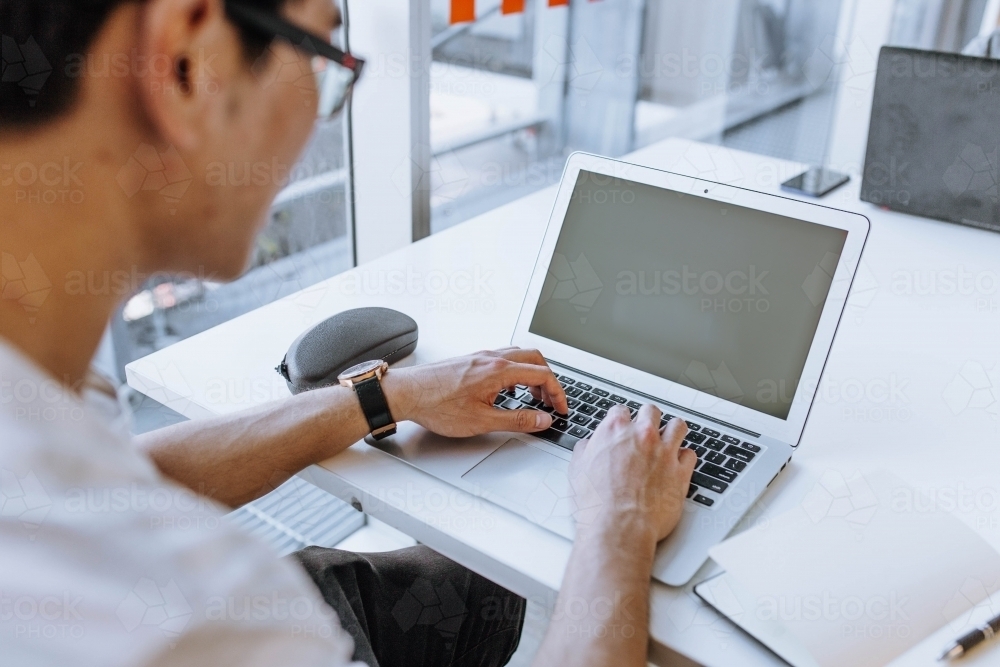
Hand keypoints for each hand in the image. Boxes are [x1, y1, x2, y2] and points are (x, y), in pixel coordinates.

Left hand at [385, 347, 567, 437]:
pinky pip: (503, 358)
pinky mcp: (470, 361)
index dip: (558, 393)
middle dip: (548, 379)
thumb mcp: (482, 421)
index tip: (561, 408)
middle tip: (551, 401)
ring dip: (532, 373)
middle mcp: (491, 358)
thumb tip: (542, 420)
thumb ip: (517, 420)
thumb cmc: (436, 405)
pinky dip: (516, 371)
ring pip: (518, 356)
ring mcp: (480, 357)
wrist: (406, 393)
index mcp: (498, 370)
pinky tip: (508, 388)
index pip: (542, 374)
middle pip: (534, 358)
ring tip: (533, 396)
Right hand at [569, 405, 696, 550]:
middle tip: (645, 431)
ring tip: (669, 439)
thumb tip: (589, 445)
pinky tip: (678, 463)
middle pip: (651, 411)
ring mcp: (664, 451)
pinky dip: (684, 457)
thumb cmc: (597, 503)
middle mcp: (642, 436)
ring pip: (677, 426)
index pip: (620, 410)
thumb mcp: (577, 470)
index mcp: (614, 430)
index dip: (621, 419)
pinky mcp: (680, 471)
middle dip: (648, 419)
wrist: (618, 527)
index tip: (622, 427)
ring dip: (672, 431)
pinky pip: (690, 454)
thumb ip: (586, 450)